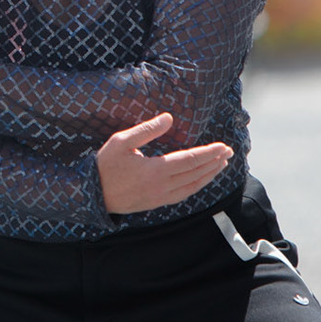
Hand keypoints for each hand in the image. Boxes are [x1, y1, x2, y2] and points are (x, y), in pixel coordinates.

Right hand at [96, 115, 232, 214]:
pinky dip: (196, 186)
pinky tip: (201, 179)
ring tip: (220, 165)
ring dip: (209, 175)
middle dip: (214, 162)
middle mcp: (162, 186)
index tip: (223, 146)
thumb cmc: (105, 165)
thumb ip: (147, 130)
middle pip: (196, 173)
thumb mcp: (121, 141)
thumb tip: (170, 118)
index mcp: (155, 170)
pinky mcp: (157, 203)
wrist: (92, 194)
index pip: (190, 160)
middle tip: (229, 152)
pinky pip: (183, 195)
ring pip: (192, 186)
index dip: (209, 153)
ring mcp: (160, 197)